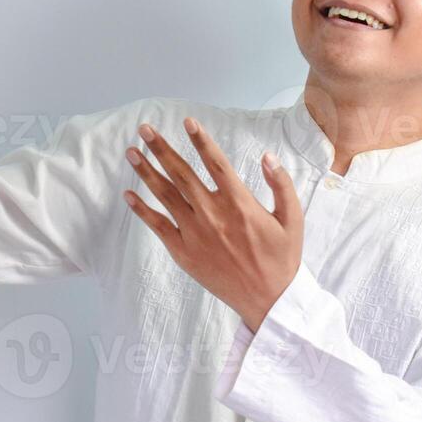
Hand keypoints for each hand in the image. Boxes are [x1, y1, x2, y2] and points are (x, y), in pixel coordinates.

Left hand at [123, 118, 303, 331]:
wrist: (268, 300)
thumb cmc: (282, 258)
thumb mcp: (293, 219)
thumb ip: (281, 185)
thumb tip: (267, 156)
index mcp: (240, 204)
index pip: (215, 163)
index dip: (200, 140)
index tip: (187, 121)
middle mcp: (213, 215)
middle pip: (181, 174)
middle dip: (161, 149)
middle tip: (144, 129)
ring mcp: (195, 234)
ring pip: (165, 196)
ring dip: (146, 171)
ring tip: (131, 152)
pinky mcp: (184, 253)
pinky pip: (158, 227)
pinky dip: (142, 210)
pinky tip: (128, 194)